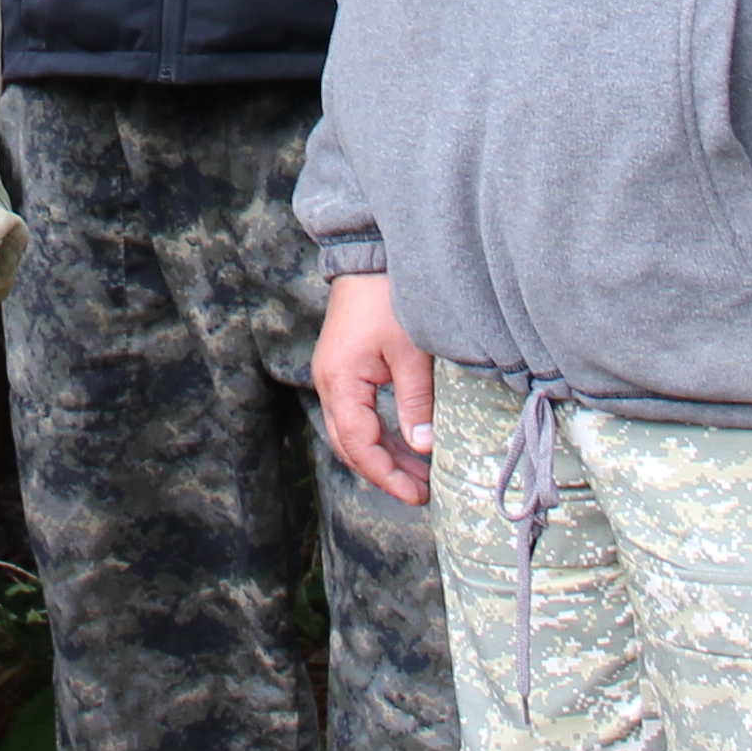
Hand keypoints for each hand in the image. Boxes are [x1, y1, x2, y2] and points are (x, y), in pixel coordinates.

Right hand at [311, 272, 435, 508]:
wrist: (368, 256)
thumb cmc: (389, 299)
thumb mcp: (412, 354)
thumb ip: (416, 403)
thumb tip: (423, 447)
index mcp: (340, 382)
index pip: (358, 445)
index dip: (386, 475)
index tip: (417, 494)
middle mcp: (328, 383)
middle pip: (349, 445)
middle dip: (384, 471)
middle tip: (421, 491)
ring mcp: (333, 376)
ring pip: (351, 432)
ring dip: (382, 454)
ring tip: (419, 474)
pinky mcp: (343, 368)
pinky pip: (356, 414)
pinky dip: (378, 434)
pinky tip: (404, 443)